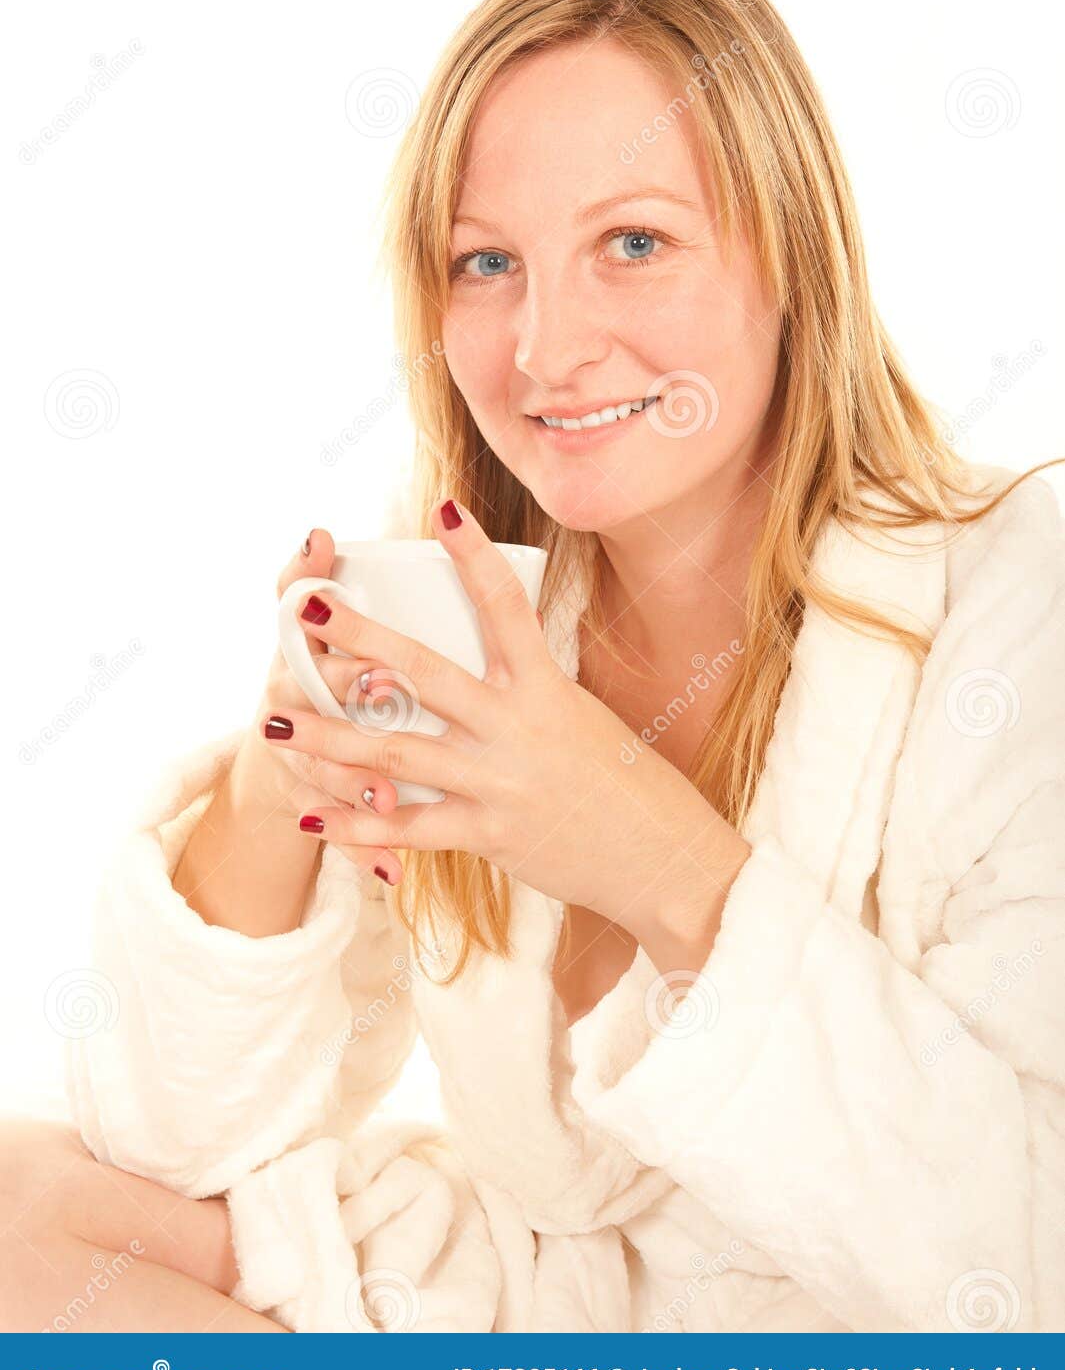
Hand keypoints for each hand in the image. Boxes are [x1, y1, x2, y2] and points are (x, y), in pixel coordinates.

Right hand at [233, 527, 407, 882]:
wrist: (278, 748)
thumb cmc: (312, 673)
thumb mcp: (310, 626)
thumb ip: (306, 577)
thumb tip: (317, 532)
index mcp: (296, 650)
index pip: (295, 626)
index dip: (320, 619)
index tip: (344, 606)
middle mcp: (285, 700)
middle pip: (306, 696)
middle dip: (343, 690)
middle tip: (383, 685)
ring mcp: (296, 757)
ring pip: (319, 771)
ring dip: (352, 780)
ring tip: (388, 793)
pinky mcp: (313, 802)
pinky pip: (336, 830)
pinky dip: (361, 848)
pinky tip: (390, 872)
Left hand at [261, 500, 751, 942]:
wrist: (660, 858)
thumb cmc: (625, 783)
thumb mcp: (581, 718)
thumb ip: (527, 691)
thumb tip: (494, 656)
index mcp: (545, 688)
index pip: (507, 605)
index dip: (474, 556)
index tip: (442, 511)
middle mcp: (516, 726)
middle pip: (426, 671)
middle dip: (360, 638)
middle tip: (308, 607)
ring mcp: (498, 780)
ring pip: (397, 751)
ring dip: (329, 738)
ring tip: (275, 724)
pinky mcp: (488, 832)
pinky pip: (410, 828)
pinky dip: (357, 826)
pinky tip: (312, 819)